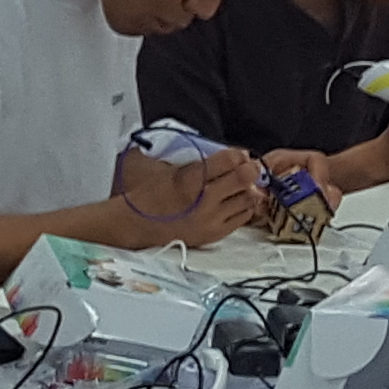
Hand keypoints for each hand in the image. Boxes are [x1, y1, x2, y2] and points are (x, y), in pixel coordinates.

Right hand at [123, 146, 278, 247]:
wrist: (137, 224)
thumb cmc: (150, 194)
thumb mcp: (170, 168)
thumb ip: (199, 161)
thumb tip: (228, 156)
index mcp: (191, 179)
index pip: (228, 160)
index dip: (238, 154)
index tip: (240, 154)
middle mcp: (204, 200)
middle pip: (242, 179)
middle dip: (250, 169)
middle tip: (251, 166)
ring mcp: (211, 219)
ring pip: (246, 199)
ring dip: (248, 189)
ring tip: (242, 184)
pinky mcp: (214, 233)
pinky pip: (242, 218)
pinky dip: (244, 207)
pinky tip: (236, 201)